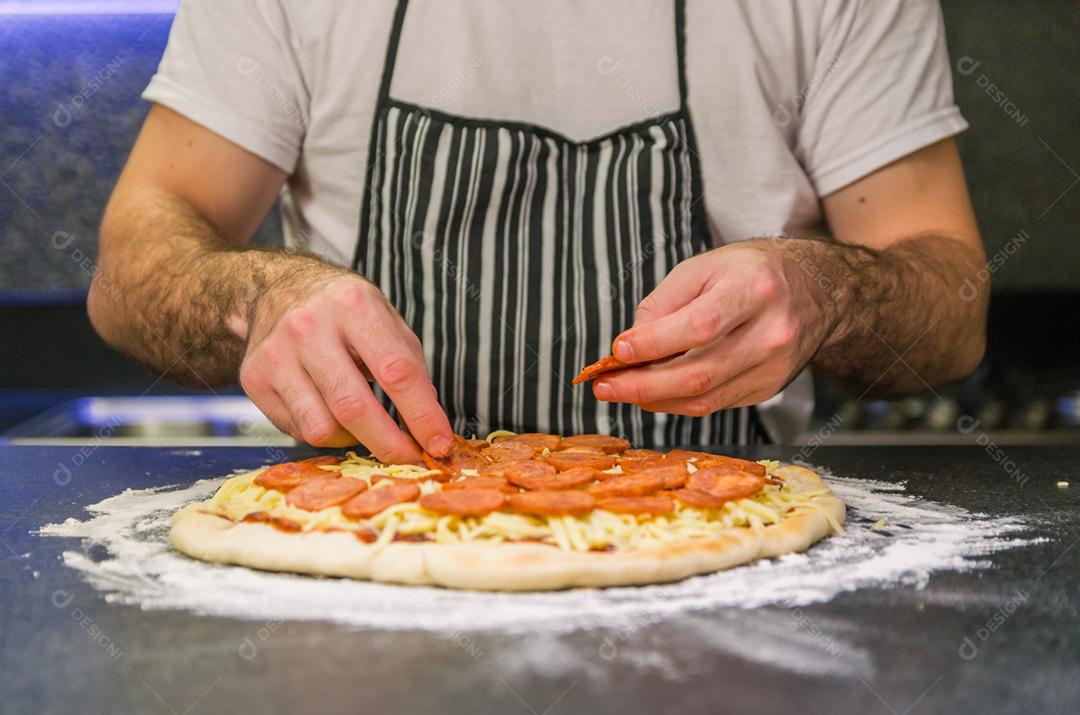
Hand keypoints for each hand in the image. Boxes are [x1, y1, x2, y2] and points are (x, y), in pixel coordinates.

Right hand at [235, 269, 453, 462]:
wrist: (276, 289)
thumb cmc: (343, 311)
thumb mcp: (384, 319)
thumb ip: (409, 365)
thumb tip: (429, 425)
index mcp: (353, 305)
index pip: (397, 371)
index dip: (423, 415)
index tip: (440, 444)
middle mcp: (309, 327)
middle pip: (354, 407)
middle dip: (390, 444)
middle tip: (411, 459)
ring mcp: (276, 354)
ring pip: (322, 428)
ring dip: (354, 439)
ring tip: (367, 426)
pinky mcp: (254, 378)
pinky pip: (299, 429)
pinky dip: (325, 432)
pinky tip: (332, 413)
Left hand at [592, 240, 839, 414]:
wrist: (816, 289)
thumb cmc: (749, 272)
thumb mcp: (703, 267)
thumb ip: (662, 304)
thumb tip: (628, 347)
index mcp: (755, 290)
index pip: (700, 326)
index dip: (655, 344)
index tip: (617, 351)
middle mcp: (771, 333)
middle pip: (699, 373)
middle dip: (643, 385)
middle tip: (604, 386)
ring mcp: (774, 367)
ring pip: (704, 398)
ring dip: (654, 399)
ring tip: (620, 390)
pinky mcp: (768, 389)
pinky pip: (714, 404)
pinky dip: (676, 401)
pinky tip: (653, 392)